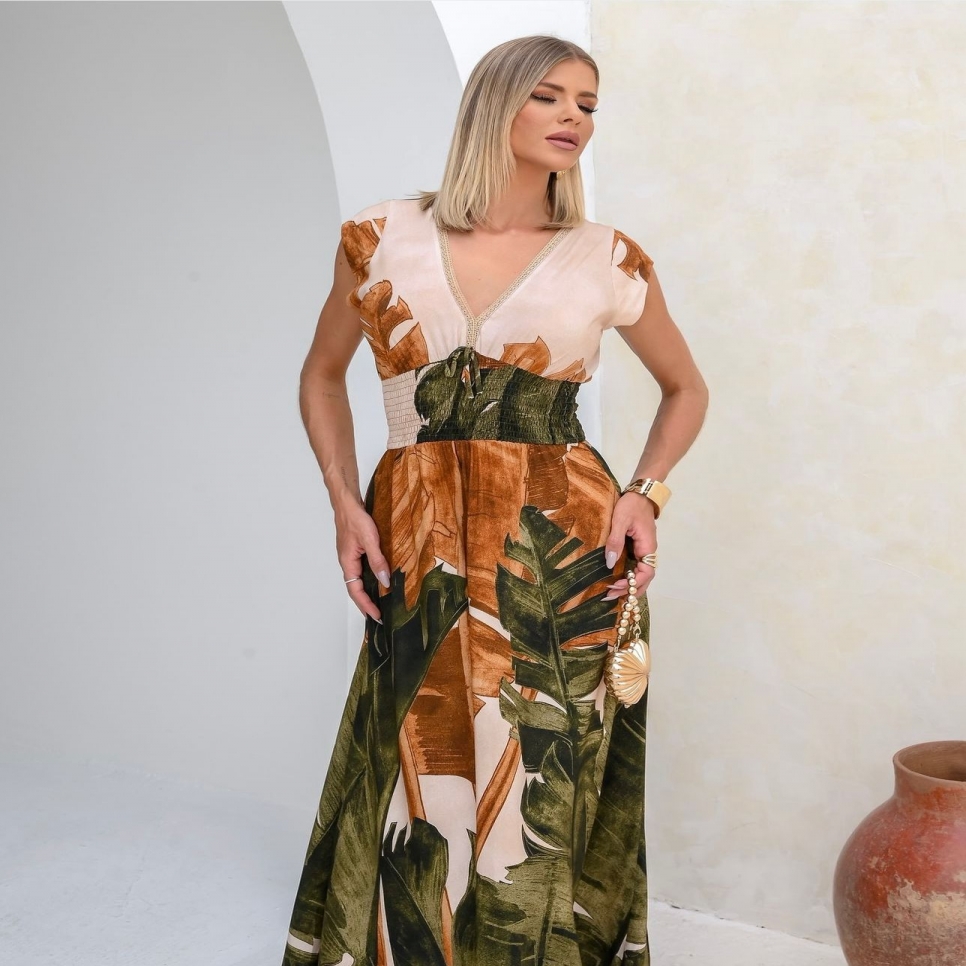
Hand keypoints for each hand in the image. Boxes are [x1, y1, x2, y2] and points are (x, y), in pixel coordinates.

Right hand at [335, 502, 389, 621]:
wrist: (347, 502)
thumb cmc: (355, 518)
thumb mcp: (370, 540)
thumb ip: (377, 561)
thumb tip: (385, 580)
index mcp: (347, 563)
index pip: (355, 591)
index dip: (366, 605)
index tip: (377, 616)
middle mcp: (347, 563)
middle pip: (356, 589)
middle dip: (366, 604)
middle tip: (379, 615)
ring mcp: (351, 557)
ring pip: (359, 580)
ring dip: (368, 592)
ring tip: (381, 602)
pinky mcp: (356, 551)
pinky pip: (362, 570)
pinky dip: (370, 579)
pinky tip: (380, 579)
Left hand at [603, 492, 656, 598]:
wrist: (639, 493)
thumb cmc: (631, 505)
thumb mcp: (620, 520)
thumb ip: (615, 541)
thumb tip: (609, 563)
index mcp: (647, 546)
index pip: (647, 573)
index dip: (633, 582)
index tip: (617, 584)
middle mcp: (648, 552)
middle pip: (644, 579)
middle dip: (629, 590)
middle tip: (610, 596)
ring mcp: (643, 550)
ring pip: (640, 575)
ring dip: (628, 586)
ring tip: (611, 593)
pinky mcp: (637, 548)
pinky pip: (634, 567)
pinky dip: (627, 577)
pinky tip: (615, 581)